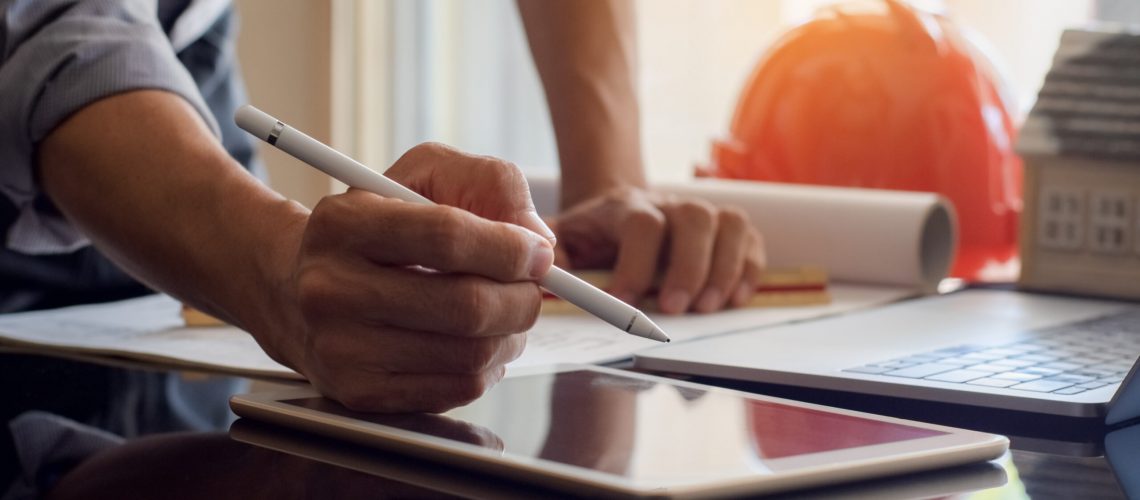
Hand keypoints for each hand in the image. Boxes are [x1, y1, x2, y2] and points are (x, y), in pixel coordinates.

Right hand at [263, 143, 554, 412]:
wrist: (299, 289)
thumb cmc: (380, 225)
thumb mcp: (426, 176)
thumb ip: (491, 185)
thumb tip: (540, 243)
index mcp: (344, 224)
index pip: (447, 237)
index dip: (509, 248)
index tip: (539, 252)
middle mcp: (331, 289)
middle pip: (464, 305)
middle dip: (522, 299)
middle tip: (533, 289)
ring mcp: (341, 349)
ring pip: (470, 354)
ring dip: (511, 334)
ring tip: (506, 312)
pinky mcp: (359, 393)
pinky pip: (457, 388)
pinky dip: (488, 365)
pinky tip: (477, 341)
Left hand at [549, 186, 764, 313]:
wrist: (615, 208)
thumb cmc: (589, 234)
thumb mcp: (560, 238)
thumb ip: (550, 253)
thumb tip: (546, 274)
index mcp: (625, 206)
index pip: (641, 224)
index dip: (636, 264)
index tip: (624, 302)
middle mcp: (669, 203)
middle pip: (694, 218)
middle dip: (689, 267)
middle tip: (677, 309)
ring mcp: (702, 213)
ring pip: (730, 224)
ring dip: (724, 269)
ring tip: (707, 308)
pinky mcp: (726, 229)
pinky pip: (751, 239)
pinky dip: (749, 270)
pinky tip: (734, 300)